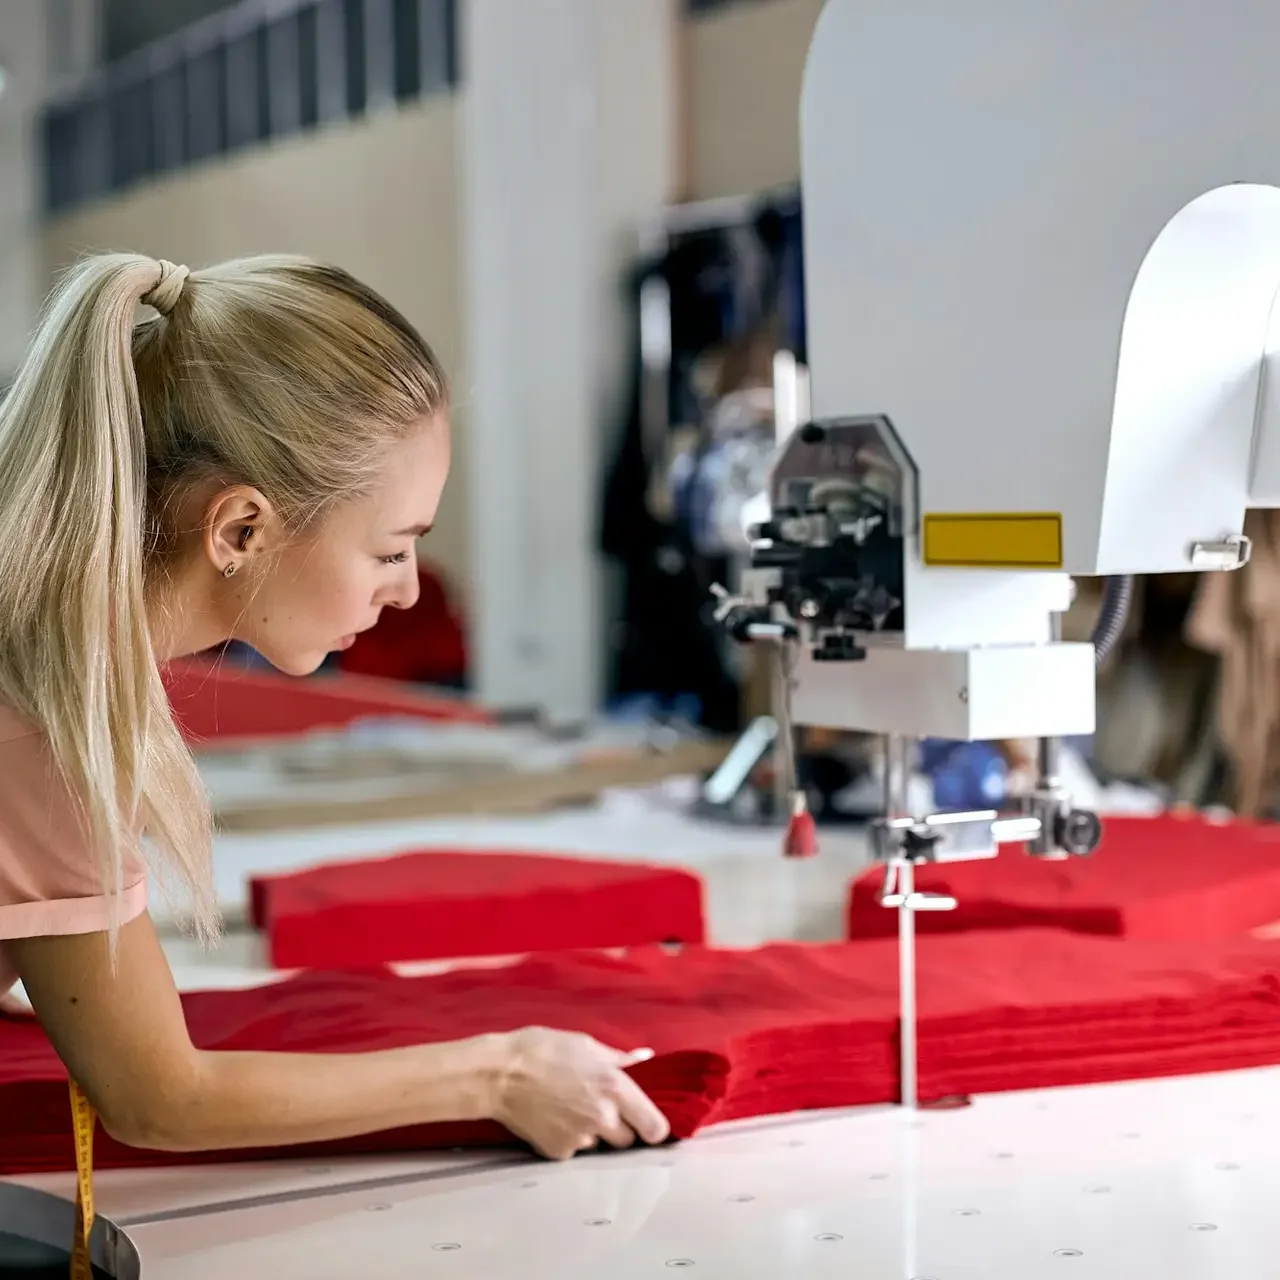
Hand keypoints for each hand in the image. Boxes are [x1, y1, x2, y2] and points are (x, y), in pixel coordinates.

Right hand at [489, 1027, 669, 1160]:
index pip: (655, 1127)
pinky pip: (574, 1149)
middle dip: (619, 1127)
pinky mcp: (558, 1152)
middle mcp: (602, 1117)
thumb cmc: (541, 1050)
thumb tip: (646, 1059)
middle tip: (599, 1106)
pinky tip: (552, 1116)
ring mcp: (580, 1138)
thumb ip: (619, 1059)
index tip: (646, 1122)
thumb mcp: (586, 1044)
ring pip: (599, 1144)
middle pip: (628, 1140)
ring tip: (568, 1105)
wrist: (498, 1074)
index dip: (653, 1126)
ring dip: (592, 1131)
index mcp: (615, 1088)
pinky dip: (568, 1137)